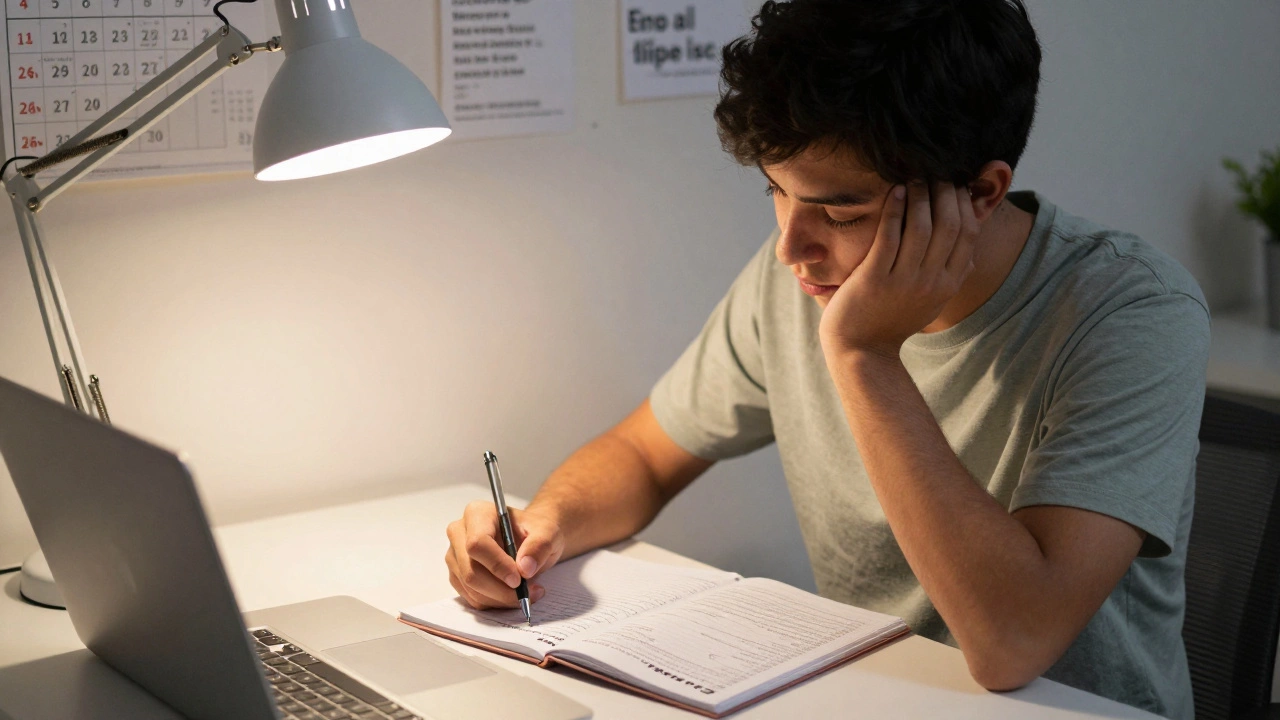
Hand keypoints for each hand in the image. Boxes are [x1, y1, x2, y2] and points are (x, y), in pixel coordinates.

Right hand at [444, 501, 564, 609]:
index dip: (497, 565)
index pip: (477, 543)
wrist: (531, 539)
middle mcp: (459, 533)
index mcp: (477, 513)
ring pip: (471, 587)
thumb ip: (539, 546)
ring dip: (500, 598)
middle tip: (527, 593)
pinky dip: (495, 602)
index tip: (518, 580)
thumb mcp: (547, 532)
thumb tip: (525, 568)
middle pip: (471, 570)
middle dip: (500, 589)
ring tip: (527, 593)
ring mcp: (455, 556)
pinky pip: (472, 597)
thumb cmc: (535, 531)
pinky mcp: (458, 575)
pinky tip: (512, 595)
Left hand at [818, 181, 978, 357]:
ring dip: (920, 196)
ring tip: (914, 177)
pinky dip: (894, 209)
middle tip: (935, 172)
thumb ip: (950, 277)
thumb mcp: (931, 302)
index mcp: (948, 284)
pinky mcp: (875, 279)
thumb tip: (972, 255)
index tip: (954, 182)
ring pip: (922, 227)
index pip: (969, 233)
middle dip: (945, 192)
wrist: (862, 351)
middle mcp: (931, 282)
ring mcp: (904, 281)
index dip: (964, 202)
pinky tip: (893, 192)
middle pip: (949, 225)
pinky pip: (890, 236)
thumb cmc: (893, 320)